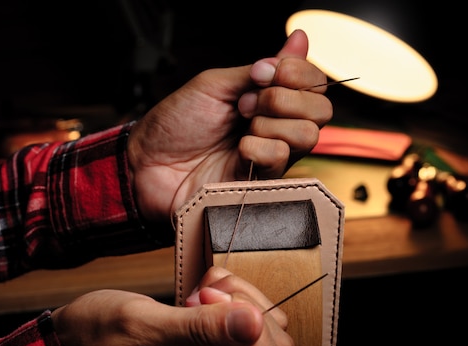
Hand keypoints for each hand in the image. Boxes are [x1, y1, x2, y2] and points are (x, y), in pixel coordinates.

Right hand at [51, 266, 292, 345]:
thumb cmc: (93, 336)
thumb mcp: (138, 321)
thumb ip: (198, 325)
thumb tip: (254, 322)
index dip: (245, 313)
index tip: (205, 295)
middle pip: (271, 344)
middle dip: (245, 304)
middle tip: (202, 292)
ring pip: (260, 335)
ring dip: (236, 302)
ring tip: (198, 294)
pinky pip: (241, 334)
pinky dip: (228, 307)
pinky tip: (200, 300)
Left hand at [128, 29, 332, 222]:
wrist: (146, 162)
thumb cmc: (175, 124)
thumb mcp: (215, 84)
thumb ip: (260, 69)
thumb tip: (300, 39)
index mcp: (268, 103)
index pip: (316, 85)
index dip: (300, 74)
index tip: (264, 73)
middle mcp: (276, 130)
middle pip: (321, 112)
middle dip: (284, 98)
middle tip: (246, 103)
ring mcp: (270, 159)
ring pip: (307, 136)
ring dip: (270, 122)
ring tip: (239, 126)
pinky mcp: (259, 185)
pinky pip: (281, 159)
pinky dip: (258, 147)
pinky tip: (238, 150)